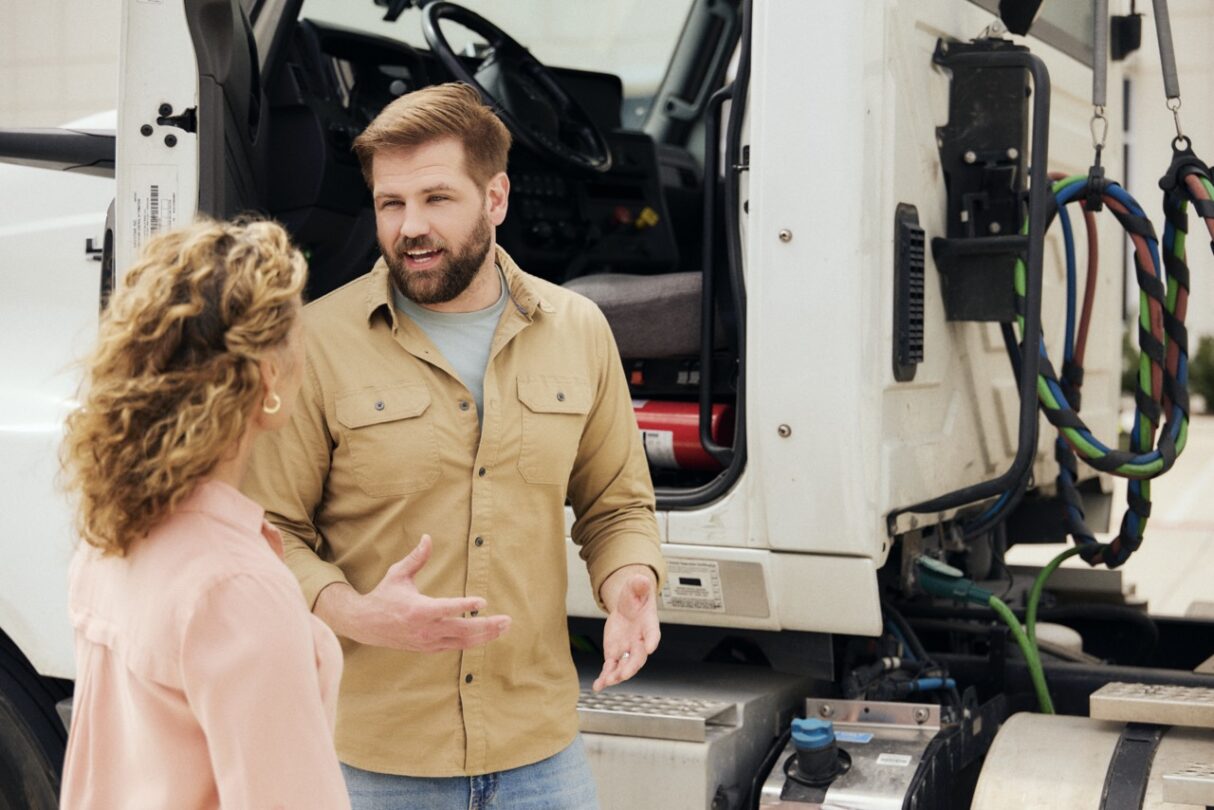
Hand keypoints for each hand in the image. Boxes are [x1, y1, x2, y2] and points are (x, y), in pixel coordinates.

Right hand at [315, 534, 509, 651]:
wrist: (366, 625)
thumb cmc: (384, 595)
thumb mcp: (398, 574)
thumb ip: (416, 558)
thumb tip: (428, 537)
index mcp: (418, 610)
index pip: (446, 608)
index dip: (465, 604)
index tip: (483, 602)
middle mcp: (425, 629)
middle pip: (462, 630)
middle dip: (487, 626)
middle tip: (507, 619)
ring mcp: (428, 642)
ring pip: (462, 641)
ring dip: (486, 635)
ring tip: (504, 627)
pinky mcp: (429, 648)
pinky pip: (456, 646)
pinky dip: (473, 641)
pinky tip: (488, 634)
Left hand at [593, 565, 659, 691]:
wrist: (628, 605)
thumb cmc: (636, 596)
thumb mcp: (636, 586)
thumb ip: (638, 585)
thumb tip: (640, 578)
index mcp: (648, 624)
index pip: (653, 633)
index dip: (652, 640)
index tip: (650, 647)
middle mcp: (640, 641)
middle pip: (638, 657)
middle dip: (631, 666)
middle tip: (624, 674)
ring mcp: (627, 649)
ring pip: (623, 666)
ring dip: (616, 675)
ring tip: (606, 682)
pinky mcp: (614, 653)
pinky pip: (610, 668)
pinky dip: (604, 678)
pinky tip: (597, 686)